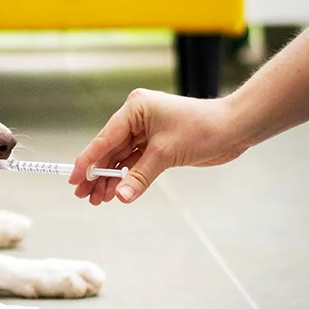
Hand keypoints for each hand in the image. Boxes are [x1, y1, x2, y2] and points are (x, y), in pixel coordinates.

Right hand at [69, 89, 247, 204]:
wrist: (234, 128)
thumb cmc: (203, 129)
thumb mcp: (166, 153)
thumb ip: (140, 176)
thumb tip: (121, 196)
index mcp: (135, 109)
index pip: (104, 138)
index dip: (88, 161)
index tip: (74, 179)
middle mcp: (137, 118)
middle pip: (110, 150)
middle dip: (98, 174)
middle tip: (84, 196)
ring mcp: (147, 131)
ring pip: (121, 158)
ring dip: (111, 179)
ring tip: (98, 200)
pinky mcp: (157, 144)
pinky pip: (135, 162)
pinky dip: (127, 177)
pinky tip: (117, 192)